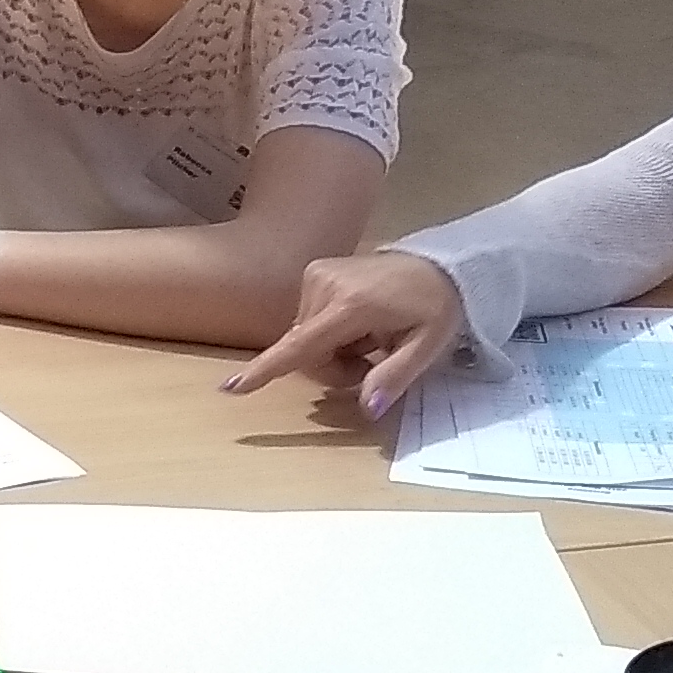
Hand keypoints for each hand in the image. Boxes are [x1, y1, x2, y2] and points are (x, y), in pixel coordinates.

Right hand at [221, 251, 487, 416]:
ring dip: (330, 353)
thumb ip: (395, 377)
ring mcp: (318, 274)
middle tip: (370, 366)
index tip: (232, 387)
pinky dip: (328, 333)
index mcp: (353, 304)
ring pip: (303, 337)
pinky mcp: (316, 271)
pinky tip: (358, 325)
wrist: (441, 265)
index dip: (267, 369)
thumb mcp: (427, 347)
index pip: (302, 344)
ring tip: (369, 342)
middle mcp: (325, 285)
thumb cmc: (436, 307)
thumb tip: (368, 408)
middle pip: (305, 350)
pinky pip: (308, 320)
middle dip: (332, 369)